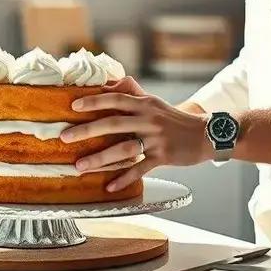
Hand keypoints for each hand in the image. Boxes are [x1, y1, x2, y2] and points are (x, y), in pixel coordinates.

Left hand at [60, 77, 211, 192]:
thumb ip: (132, 92)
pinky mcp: (163, 156)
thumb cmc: (174, 119)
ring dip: (99, 158)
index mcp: (144, 104)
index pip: (115, 99)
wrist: (205, 134)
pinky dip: (124, 179)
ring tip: (79, 166)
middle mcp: (148, 119)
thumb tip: (108, 84)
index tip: (73, 106)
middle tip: (65, 137)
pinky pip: (140, 168)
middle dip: (87, 130)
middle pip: (113, 123)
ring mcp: (156, 138)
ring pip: (123, 149)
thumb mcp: (154, 101)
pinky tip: (109, 187)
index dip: (94, 101)